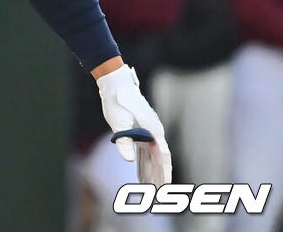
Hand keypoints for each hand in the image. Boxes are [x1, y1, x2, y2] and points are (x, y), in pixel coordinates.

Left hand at [96, 64, 171, 185]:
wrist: (116, 84)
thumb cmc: (118, 102)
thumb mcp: (118, 122)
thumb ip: (124, 141)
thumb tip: (127, 160)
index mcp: (153, 132)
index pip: (163, 157)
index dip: (164, 173)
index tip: (165, 187)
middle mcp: (154, 133)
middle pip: (159, 160)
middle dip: (159, 178)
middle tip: (157, 197)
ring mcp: (148, 133)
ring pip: (151, 158)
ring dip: (151, 174)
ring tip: (149, 191)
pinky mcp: (140, 132)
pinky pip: (143, 153)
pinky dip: (142, 165)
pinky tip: (140, 177)